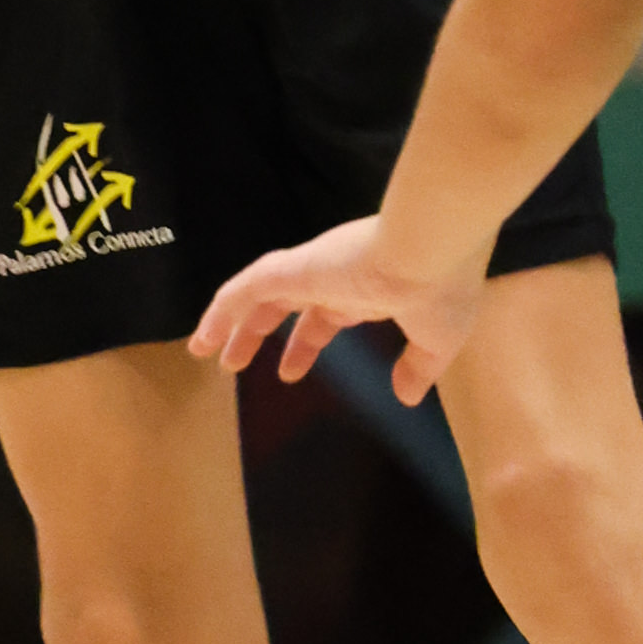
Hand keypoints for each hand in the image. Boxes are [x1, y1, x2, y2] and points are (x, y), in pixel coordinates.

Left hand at [189, 213, 490, 404]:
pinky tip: (204, 335)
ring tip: (201, 350)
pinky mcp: (295, 267)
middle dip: (257, 334)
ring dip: (229, 322)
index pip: (325, 316)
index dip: (305, 344)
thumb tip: (407, 396)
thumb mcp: (435, 340)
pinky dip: (221, 309)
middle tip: (233, 365)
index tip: (288, 372)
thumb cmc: (440, 288)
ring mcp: (312, 269)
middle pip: (282, 305)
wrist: (433, 247)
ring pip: (257, 294)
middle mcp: (334, 276)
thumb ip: (418, 367)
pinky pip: (245, 287)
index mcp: (367, 290)